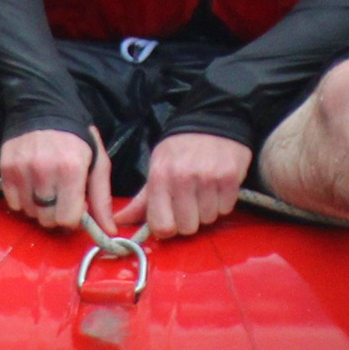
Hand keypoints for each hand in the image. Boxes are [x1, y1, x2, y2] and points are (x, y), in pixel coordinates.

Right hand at [0, 126, 110, 232]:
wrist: (44, 107)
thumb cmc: (77, 138)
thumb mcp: (98, 163)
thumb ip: (102, 199)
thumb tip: (110, 232)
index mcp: (71, 169)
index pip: (67, 218)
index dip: (74, 216)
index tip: (76, 204)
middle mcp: (44, 171)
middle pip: (47, 219)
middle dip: (57, 213)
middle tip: (61, 196)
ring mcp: (22, 170)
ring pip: (30, 213)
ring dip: (39, 207)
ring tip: (46, 187)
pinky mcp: (6, 169)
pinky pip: (13, 203)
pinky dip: (23, 199)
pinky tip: (32, 183)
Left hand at [118, 132, 252, 238]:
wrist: (211, 120)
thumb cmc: (179, 150)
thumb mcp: (156, 169)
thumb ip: (140, 201)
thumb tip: (118, 222)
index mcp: (160, 177)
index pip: (163, 227)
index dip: (167, 228)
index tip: (171, 218)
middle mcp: (183, 178)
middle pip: (188, 228)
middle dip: (189, 220)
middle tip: (189, 202)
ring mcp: (209, 178)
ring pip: (208, 220)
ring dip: (206, 210)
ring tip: (204, 191)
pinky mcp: (230, 178)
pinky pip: (225, 209)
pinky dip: (222, 202)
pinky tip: (217, 186)